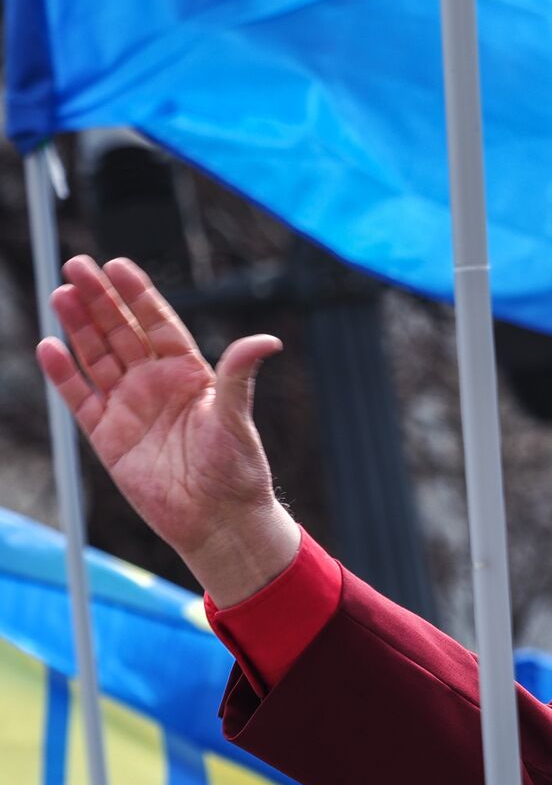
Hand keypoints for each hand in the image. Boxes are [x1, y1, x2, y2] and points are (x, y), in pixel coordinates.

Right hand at [35, 256, 299, 604]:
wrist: (218, 520)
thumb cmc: (236, 469)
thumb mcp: (237, 418)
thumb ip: (239, 375)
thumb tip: (268, 340)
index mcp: (190, 375)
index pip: (159, 324)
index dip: (138, 295)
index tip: (118, 265)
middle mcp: (157, 385)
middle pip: (122, 332)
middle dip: (100, 299)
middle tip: (78, 264)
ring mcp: (129, 408)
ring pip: (97, 357)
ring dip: (79, 327)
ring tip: (61, 293)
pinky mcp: (108, 437)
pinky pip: (80, 398)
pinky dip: (64, 374)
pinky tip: (50, 346)